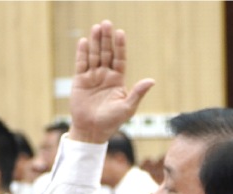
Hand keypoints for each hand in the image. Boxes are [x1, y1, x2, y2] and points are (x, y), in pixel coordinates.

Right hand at [68, 20, 154, 143]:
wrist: (92, 131)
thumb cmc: (111, 121)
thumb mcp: (127, 107)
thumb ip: (137, 93)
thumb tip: (152, 81)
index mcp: (118, 80)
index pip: (120, 59)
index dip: (120, 46)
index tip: (120, 33)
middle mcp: (105, 75)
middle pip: (106, 53)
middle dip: (106, 39)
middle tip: (106, 24)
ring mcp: (92, 77)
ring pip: (94, 55)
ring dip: (95, 42)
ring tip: (96, 28)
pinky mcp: (80, 80)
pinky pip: (81, 64)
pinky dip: (82, 53)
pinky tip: (83, 41)